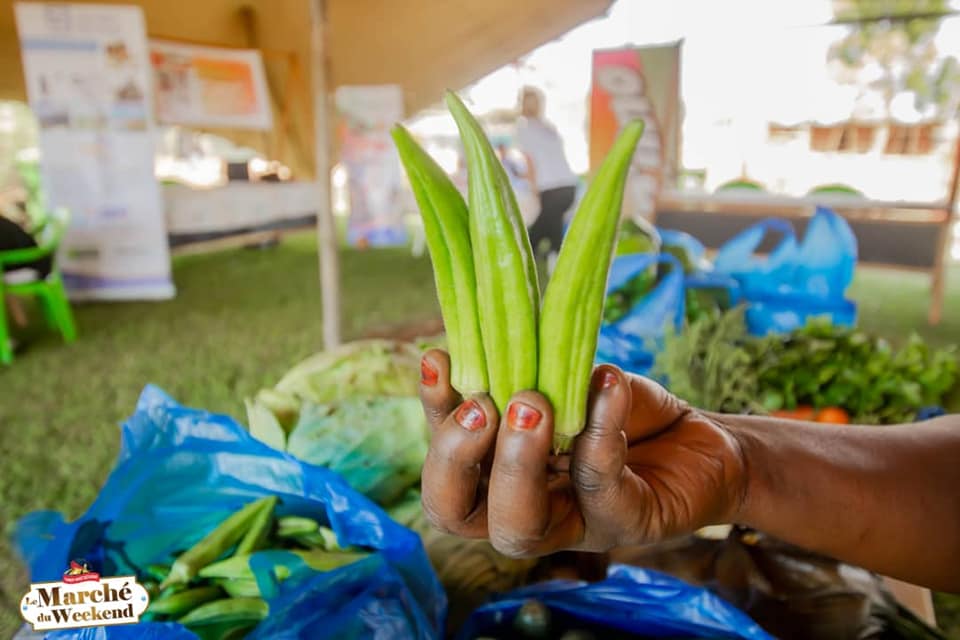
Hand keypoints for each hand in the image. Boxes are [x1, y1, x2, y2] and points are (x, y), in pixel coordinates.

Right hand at [418, 349, 747, 557]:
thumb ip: (529, 371)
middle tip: (482, 404)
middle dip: (454, 459)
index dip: (433, 416)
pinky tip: (607, 385)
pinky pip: (601, 485)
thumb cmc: (622, 411)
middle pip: (455, 515)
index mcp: (499, 475)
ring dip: (515, 463)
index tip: (438, 359)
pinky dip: (600, 431)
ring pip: (517, 527)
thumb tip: (489, 336)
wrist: (701, 440)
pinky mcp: (627, 524)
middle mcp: (525, 508)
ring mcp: (574, 525)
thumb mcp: (569, 381)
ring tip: (532, 403)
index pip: (444, 459)